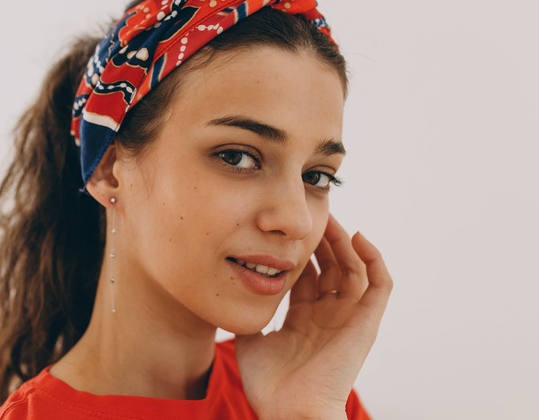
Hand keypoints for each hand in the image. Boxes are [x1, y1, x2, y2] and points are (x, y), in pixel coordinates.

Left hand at [235, 215, 391, 418]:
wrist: (288, 412)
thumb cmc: (269, 386)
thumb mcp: (250, 341)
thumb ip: (249, 315)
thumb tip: (234, 294)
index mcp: (304, 319)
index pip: (307, 274)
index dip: (300, 250)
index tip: (286, 228)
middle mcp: (328, 315)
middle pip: (331, 266)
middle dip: (321, 239)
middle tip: (310, 214)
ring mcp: (348, 318)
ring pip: (354, 268)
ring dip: (344, 242)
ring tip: (330, 219)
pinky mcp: (366, 322)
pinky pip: (380, 284)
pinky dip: (374, 258)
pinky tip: (357, 237)